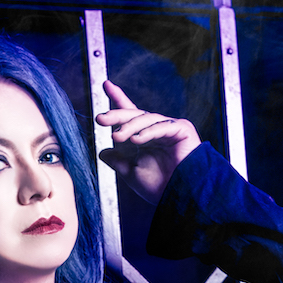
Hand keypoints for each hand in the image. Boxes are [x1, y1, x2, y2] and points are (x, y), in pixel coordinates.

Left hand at [96, 80, 200, 203]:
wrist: (179, 197)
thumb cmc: (159, 187)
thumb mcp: (131, 173)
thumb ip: (118, 161)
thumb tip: (102, 152)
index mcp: (146, 137)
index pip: (131, 115)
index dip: (118, 99)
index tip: (106, 85)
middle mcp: (158, 129)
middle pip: (136, 115)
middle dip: (117, 115)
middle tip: (100, 119)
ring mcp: (170, 128)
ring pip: (147, 119)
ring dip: (130, 127)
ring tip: (117, 136)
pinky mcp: (182, 130)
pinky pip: (162, 126)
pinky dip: (149, 132)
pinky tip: (137, 139)